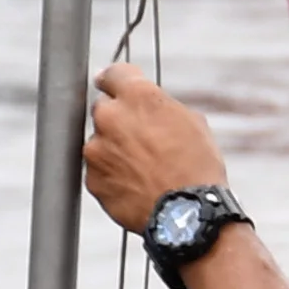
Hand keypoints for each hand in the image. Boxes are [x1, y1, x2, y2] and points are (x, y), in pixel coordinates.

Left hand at [83, 63, 230, 233]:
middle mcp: (110, 118)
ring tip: (143, 169)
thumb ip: (161, 107)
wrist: (187, 214)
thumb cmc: (197, 167)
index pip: (114, 74)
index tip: (113, 84)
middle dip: (118, 119)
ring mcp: (96, 150)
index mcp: (137, 96)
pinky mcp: (92, 179)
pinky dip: (112, 175)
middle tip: (140, 137)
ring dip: (114, 149)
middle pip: (103, 108)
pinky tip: (136, 184)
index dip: (117, 80)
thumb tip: (151, 108)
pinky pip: (98, 171)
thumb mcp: (192, 122)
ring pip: (99, 142)